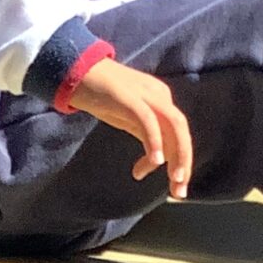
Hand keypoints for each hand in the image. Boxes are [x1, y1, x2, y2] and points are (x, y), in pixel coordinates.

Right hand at [67, 57, 193, 198]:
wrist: (78, 71)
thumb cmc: (102, 95)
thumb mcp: (129, 118)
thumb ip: (145, 134)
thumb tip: (154, 162)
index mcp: (162, 100)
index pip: (178, 134)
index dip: (179, 162)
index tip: (172, 186)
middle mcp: (159, 96)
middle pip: (181, 130)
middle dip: (184, 162)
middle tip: (180, 192)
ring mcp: (144, 95)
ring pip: (173, 125)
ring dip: (177, 154)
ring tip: (174, 179)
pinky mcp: (127, 97)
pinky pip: (148, 120)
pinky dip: (155, 141)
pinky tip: (155, 161)